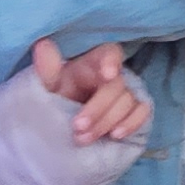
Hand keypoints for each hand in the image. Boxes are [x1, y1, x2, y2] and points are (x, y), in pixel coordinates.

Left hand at [29, 38, 149, 147]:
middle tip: (77, 128)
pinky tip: (115, 135)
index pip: (109, 53)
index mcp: (91, 64)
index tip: (108, 74)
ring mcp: (126, 93)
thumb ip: (47, 69)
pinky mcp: (135, 111)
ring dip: (106, 122)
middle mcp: (112, 76)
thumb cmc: (56, 103)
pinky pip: (142, 112)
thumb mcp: (47, 88)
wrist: (64, 130)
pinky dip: (131, 123)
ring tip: (84, 139)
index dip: (111, 61)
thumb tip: (42, 45)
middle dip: (97, 108)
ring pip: (127, 102)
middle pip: (116, 85)